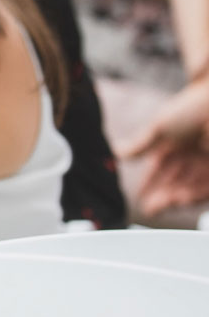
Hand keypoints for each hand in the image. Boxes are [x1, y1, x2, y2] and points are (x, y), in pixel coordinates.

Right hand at [125, 79, 208, 214]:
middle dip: (162, 197)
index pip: (158, 171)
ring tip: (166, 204)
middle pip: (174, 183)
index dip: (149, 186)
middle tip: (152, 207)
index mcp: (171, 146)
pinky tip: (183, 199)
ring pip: (190, 187)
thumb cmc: (189, 109)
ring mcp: (204, 163)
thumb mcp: (159, 128)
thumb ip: (139, 145)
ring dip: (177, 198)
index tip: (140, 200)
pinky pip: (206, 188)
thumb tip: (116, 152)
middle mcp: (188, 156)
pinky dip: (195, 195)